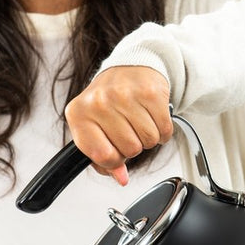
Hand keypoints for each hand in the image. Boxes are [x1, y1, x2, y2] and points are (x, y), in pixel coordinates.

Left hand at [64, 66, 171, 184]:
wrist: (129, 67)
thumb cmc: (108, 101)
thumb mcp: (95, 129)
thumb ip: (103, 159)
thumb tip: (121, 178)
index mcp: (79, 114)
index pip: (102, 156)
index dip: (114, 160)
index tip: (115, 150)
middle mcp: (100, 102)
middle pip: (129, 150)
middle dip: (133, 145)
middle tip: (129, 128)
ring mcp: (125, 95)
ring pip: (148, 141)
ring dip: (149, 137)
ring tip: (140, 120)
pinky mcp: (150, 92)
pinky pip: (165, 129)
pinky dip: (163, 129)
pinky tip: (153, 116)